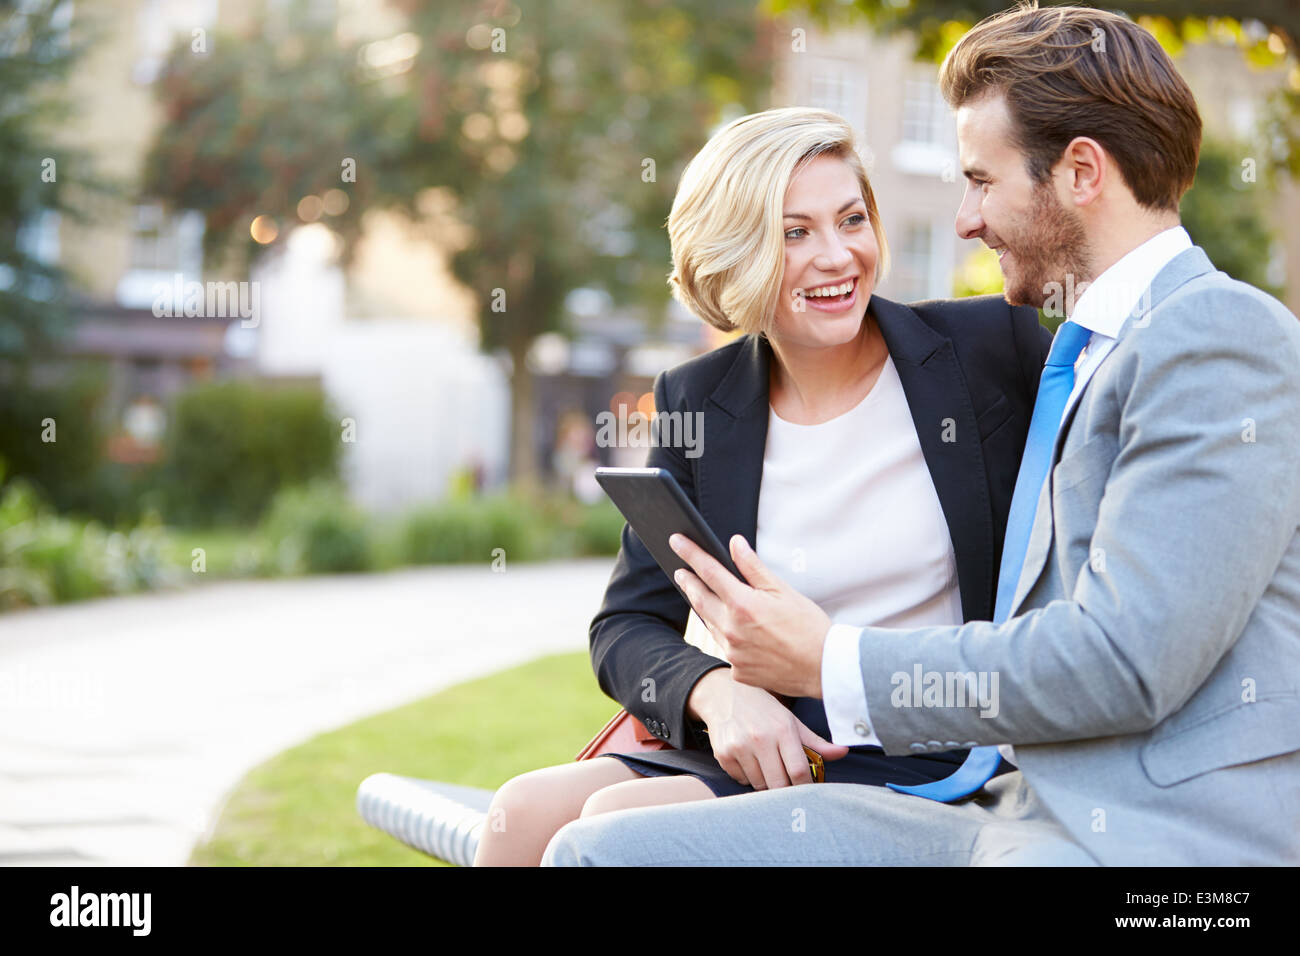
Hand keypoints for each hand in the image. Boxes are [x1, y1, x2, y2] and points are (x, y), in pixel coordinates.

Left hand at [671, 532, 832, 697]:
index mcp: (742, 605)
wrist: (824, 669)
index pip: (708, 571)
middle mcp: (731, 630)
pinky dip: (725, 635)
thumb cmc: (809, 627)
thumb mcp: (783, 590)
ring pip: (710, 625)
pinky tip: (731, 629)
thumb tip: (734, 544)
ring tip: (700, 595)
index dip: (690, 553)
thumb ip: (753, 567)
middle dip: (688, 582)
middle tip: (680, 571)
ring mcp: (732, 653)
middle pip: (699, 599)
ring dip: (704, 608)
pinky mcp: (738, 671)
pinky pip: (725, 648)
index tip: (676, 541)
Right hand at [687, 668, 848, 788]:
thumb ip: (816, 742)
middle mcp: (760, 738)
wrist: (723, 694)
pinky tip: (748, 759)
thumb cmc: (764, 709)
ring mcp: (739, 747)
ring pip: (759, 785)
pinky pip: (741, 780)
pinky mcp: (723, 754)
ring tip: (765, 764)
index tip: (807, 788)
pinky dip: (747, 776)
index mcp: (783, 729)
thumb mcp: (791, 720)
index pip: (799, 771)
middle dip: (785, 788)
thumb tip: (844, 752)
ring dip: (765, 781)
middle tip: (786, 780)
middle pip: (779, 784)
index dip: (806, 786)